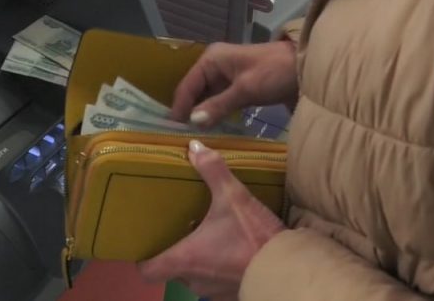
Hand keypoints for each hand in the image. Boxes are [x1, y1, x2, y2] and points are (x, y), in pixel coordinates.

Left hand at [138, 140, 284, 300]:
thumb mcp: (234, 197)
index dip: (144, 258)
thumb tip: (194, 146)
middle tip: (179, 229)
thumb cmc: (253, 236)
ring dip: (200, 260)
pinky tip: (231, 250)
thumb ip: (213, 170)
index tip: (147, 243)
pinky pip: (217, 282)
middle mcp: (195, 280)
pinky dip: (219, 268)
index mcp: (186, 258)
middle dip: (176, 252)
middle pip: (173, 270)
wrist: (289, 269)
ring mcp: (214, 291)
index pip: (149, 270)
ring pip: (196, 276)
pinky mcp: (233, 295)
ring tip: (206, 237)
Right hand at [171, 41, 297, 127]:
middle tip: (181, 137)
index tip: (172, 130)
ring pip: (206, 98)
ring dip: (202, 114)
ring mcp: (226, 76)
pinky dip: (215, 113)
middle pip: (194, 91)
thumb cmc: (275, 72)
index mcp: (211, 59)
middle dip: (189, 112)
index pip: (187, 85)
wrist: (306, 66)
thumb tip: (193, 122)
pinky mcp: (238, 87)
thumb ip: (218, 105)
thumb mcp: (246, 89)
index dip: (180, 107)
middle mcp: (215, 65)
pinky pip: (219, 101)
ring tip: (193, 137)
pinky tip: (211, 129)